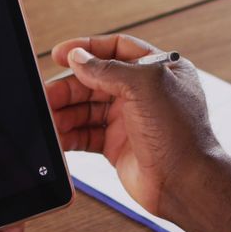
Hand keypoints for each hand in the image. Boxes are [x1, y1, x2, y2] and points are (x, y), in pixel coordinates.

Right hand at [48, 34, 230, 231]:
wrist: (185, 182)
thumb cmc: (179, 133)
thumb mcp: (144, 86)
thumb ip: (108, 69)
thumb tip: (79, 58)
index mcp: (156, 70)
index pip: (116, 49)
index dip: (87, 49)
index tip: (59, 53)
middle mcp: (143, 94)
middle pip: (95, 80)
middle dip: (69, 86)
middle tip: (46, 94)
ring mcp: (130, 120)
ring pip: (87, 108)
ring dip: (65, 111)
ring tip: (47, 118)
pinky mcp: (117, 146)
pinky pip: (86, 134)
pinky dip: (69, 134)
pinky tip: (57, 136)